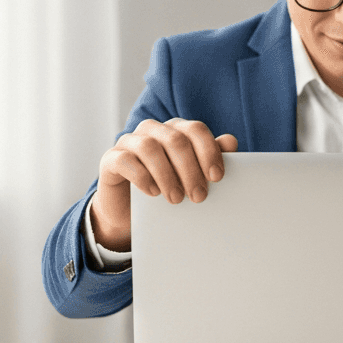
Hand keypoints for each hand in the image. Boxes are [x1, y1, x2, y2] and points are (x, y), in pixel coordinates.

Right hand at [89, 118, 237, 251]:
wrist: (132, 212)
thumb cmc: (168, 189)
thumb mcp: (192, 177)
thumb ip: (210, 158)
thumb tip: (230, 141)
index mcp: (175, 130)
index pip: (195, 130)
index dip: (208, 151)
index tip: (217, 177)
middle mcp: (152, 130)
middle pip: (175, 139)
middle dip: (190, 169)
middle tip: (199, 196)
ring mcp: (129, 142)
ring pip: (150, 147)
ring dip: (167, 175)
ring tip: (176, 199)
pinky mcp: (111, 159)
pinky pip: (125, 160)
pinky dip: (142, 176)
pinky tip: (153, 192)